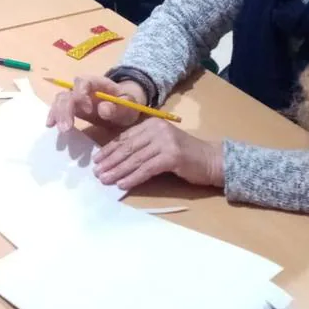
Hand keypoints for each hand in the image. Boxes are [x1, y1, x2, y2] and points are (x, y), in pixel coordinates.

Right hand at [47, 75, 144, 131]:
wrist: (123, 108)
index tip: (88, 110)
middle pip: (69, 93)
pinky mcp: (72, 108)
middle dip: (66, 110)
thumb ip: (118, 107)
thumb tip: (102, 109)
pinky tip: (50, 125)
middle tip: (67, 128)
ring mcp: (75, 98)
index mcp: (97, 83)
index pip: (84, 82)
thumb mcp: (128, 106)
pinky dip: (54, 115)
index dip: (82, 94)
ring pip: (60, 100)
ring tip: (61, 130)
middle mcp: (82, 88)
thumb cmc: (126, 104)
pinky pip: (59, 108)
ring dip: (58, 114)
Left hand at [93, 117, 223, 191]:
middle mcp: (157, 129)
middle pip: (128, 147)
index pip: (125, 137)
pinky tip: (123, 184)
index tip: (97, 160)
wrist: (211, 160)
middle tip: (96, 172)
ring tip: (105, 179)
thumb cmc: (185, 155)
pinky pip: (147, 169)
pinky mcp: (172, 156)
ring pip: (135, 159)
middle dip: (110, 161)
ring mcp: (165, 142)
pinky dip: (133, 177)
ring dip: (118, 171)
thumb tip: (115, 158)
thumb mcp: (160, 145)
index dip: (109, 149)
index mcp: (151, 124)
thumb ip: (142, 146)